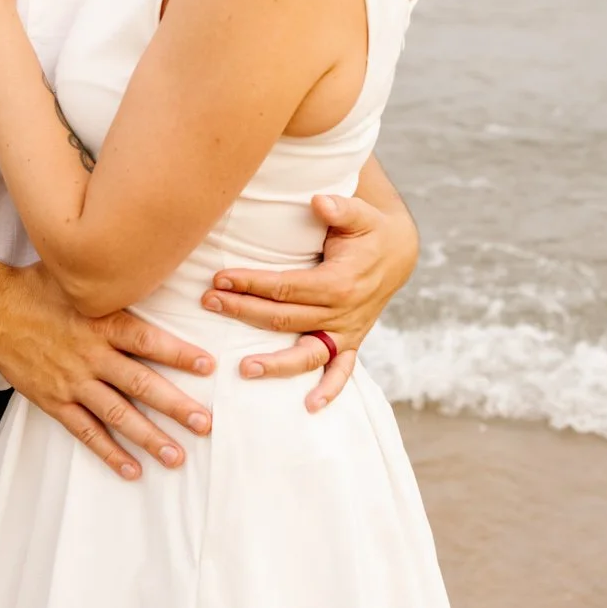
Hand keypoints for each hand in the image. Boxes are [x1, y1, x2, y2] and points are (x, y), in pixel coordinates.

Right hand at [0, 264, 214, 480]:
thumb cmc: (37, 288)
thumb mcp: (76, 276)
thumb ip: (110, 279)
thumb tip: (145, 257)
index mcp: (101, 322)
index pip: (147, 341)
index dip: (178, 354)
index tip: (207, 367)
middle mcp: (91, 354)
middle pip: (140, 384)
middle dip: (175, 406)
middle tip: (203, 423)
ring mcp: (73, 381)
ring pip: (117, 414)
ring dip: (149, 437)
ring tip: (176, 455)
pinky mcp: (54, 400)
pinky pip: (85, 430)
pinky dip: (109, 451)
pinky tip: (131, 468)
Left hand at [201, 193, 416, 411]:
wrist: (398, 252)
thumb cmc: (369, 230)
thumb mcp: (360, 213)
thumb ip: (340, 207)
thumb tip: (318, 200)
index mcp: (340, 281)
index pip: (286, 287)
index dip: (251, 283)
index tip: (219, 279)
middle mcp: (343, 312)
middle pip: (285, 318)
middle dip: (244, 312)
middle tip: (208, 304)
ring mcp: (347, 331)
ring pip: (307, 352)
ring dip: (276, 363)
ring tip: (243, 368)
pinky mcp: (351, 342)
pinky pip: (342, 372)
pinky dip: (329, 390)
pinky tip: (309, 406)